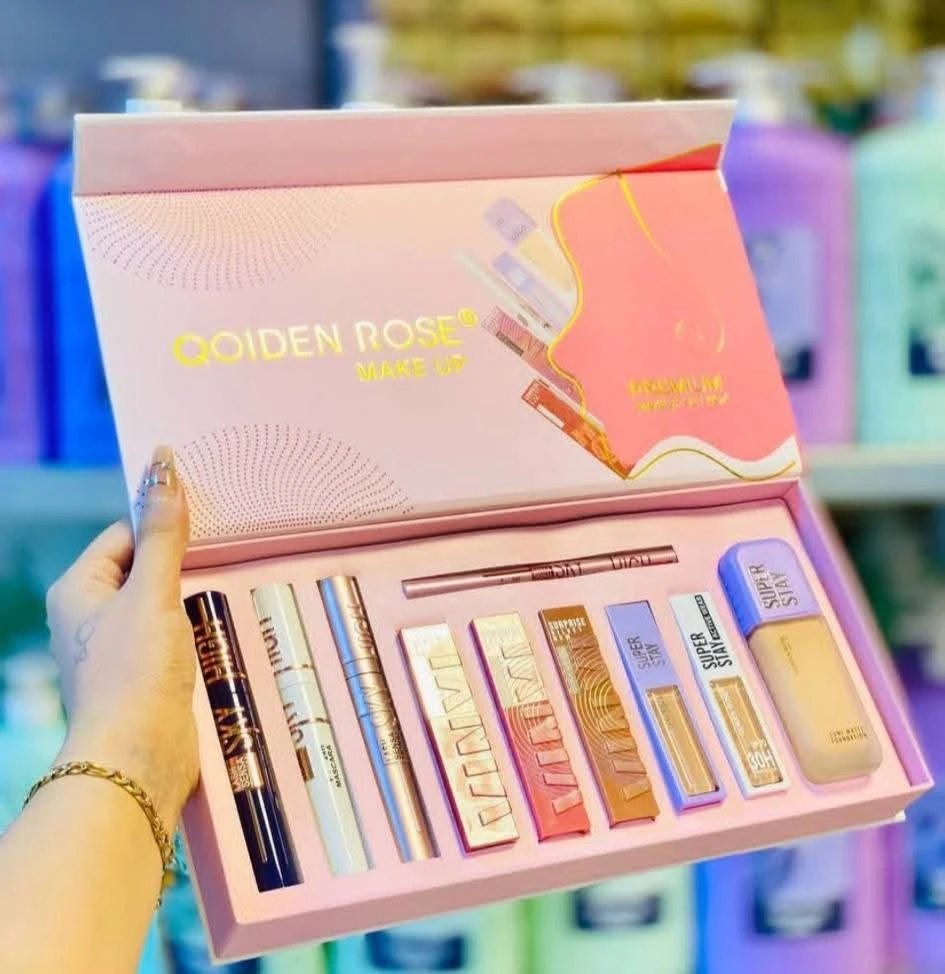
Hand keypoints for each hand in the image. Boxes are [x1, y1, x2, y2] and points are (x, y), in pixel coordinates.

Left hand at [46, 446, 198, 828]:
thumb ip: (164, 533)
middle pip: (146, 569)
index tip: (207, 522)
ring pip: (164, 604)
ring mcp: (117, 650)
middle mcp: (90, 617)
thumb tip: (162, 466)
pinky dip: (197, 631)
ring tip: (227, 595)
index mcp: (78, 590)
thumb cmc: (134, 672)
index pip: (124, 535)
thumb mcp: (152, 593)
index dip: (163, 525)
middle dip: (186, 565)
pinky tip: (221, 631)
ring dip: (195, 600)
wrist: (138, 758)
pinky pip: (174, 637)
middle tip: (226, 556)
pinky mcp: (144, 677)